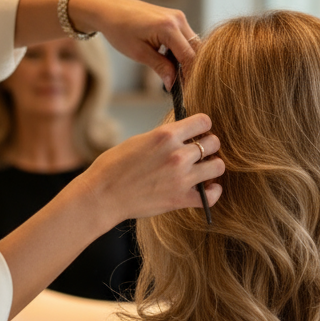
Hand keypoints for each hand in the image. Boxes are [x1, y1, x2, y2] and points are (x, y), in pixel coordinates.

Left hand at [68, 0, 197, 87]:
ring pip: (193, 43)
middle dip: (191, 68)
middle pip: (196, 49)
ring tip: (174, 74)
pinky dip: (182, 50)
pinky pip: (185, 37)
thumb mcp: (139, 53)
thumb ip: (160, 67)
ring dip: (187, 59)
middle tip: (182, 85)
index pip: (189, 57)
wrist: (110, 10)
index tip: (187, 90)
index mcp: (169, 27)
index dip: (189, 75)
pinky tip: (171, 60)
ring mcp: (178, 16)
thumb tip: (173, 83)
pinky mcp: (175, 17)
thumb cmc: (120, 30)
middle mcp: (178, 19)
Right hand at [84, 113, 223, 225]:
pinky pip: (212, 196)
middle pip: (213, 143)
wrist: (102, 195)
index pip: (203, 121)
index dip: (202, 126)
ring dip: (212, 167)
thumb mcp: (139, 140)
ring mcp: (182, 178)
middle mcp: (178, 154)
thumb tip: (182, 136)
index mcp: (166, 135)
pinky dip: (212, 193)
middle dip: (208, 146)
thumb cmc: (114, 167)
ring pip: (218, 166)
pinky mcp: (180, 199)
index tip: (198, 132)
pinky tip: (207, 189)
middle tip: (200, 152)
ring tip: (203, 170)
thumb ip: (164, 138)